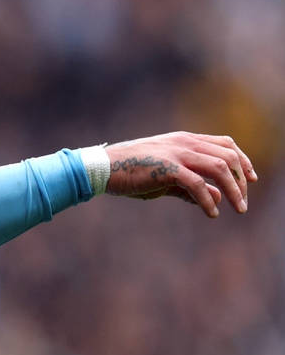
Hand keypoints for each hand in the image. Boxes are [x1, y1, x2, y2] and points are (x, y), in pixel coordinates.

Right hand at [105, 132, 256, 217]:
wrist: (103, 168)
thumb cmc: (131, 173)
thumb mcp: (165, 180)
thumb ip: (190, 187)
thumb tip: (217, 198)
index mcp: (184, 140)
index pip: (225, 144)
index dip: (244, 160)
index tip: (251, 179)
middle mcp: (184, 143)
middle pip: (228, 156)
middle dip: (242, 179)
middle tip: (243, 201)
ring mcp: (176, 153)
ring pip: (220, 168)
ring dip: (233, 190)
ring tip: (238, 208)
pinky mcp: (168, 168)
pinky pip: (198, 185)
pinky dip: (209, 200)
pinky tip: (212, 213)